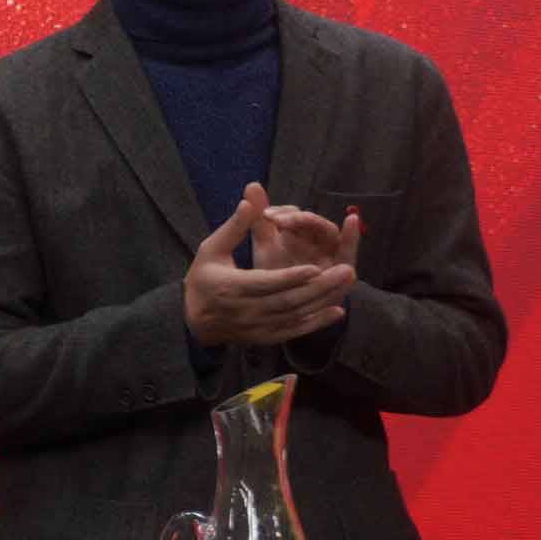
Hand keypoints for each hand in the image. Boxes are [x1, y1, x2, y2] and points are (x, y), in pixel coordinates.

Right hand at [185, 180, 355, 346]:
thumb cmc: (203, 278)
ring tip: (346, 284)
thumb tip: (249, 202)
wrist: (194, 320)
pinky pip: (295, 331)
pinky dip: (317, 323)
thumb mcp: (211, 249)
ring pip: (295, 315)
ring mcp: (256, 327)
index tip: (315, 267)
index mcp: (230, 287)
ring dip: (323, 301)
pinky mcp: (265, 337)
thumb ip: (234, 228)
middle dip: (319, 287)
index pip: (266, 283)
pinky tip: (336, 312)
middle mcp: (244, 311)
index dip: (292, 277)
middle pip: (287, 300)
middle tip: (346, 271)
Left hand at [253, 193, 364, 278]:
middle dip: (296, 219)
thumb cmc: (272, 273)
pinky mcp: (343, 272)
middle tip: (272, 219)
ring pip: (329, 235)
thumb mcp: (265, 246)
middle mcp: (318, 242)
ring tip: (294, 221)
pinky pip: (348, 255)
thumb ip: (260, 219)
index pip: (296, 217)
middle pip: (314, 224)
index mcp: (300, 235)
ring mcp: (332, 256)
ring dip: (313, 225)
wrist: (278, 309)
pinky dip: (352, 238)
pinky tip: (350, 220)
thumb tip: (251, 184)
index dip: (283, 213)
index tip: (264, 215)